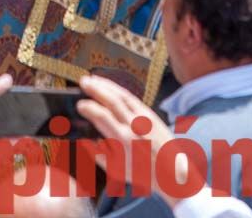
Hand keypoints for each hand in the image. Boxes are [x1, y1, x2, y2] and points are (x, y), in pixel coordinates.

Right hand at [78, 75, 202, 207]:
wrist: (171, 170)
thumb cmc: (142, 173)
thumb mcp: (116, 170)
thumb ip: (98, 155)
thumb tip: (84, 141)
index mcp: (123, 140)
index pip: (102, 117)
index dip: (89, 108)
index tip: (79, 105)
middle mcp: (134, 125)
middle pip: (112, 101)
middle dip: (96, 89)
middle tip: (82, 82)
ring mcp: (144, 117)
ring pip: (122, 95)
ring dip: (106, 85)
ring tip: (93, 79)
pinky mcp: (150, 113)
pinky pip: (132, 97)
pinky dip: (119, 90)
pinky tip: (110, 86)